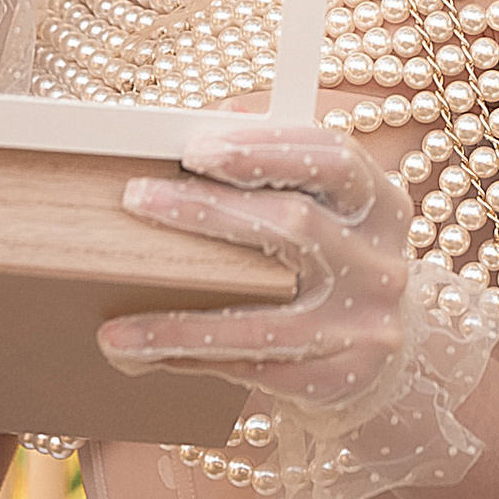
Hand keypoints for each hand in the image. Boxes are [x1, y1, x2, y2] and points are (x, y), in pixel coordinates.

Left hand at [97, 122, 416, 419]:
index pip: (332, 158)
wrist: (384, 354)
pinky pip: (256, 369)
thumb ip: (282, 163)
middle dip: (208, 210)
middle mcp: (379, 263)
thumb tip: (220, 119)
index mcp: (379, 203)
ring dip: (182, 322)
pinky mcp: (343, 379)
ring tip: (115, 330)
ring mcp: (366, 326)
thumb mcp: (328, 208)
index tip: (195, 148)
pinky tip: (146, 355)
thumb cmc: (333, 263)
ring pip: (265, 322)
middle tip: (137, 199)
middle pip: (295, 226)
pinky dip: (195, 360)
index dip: (265, 149)